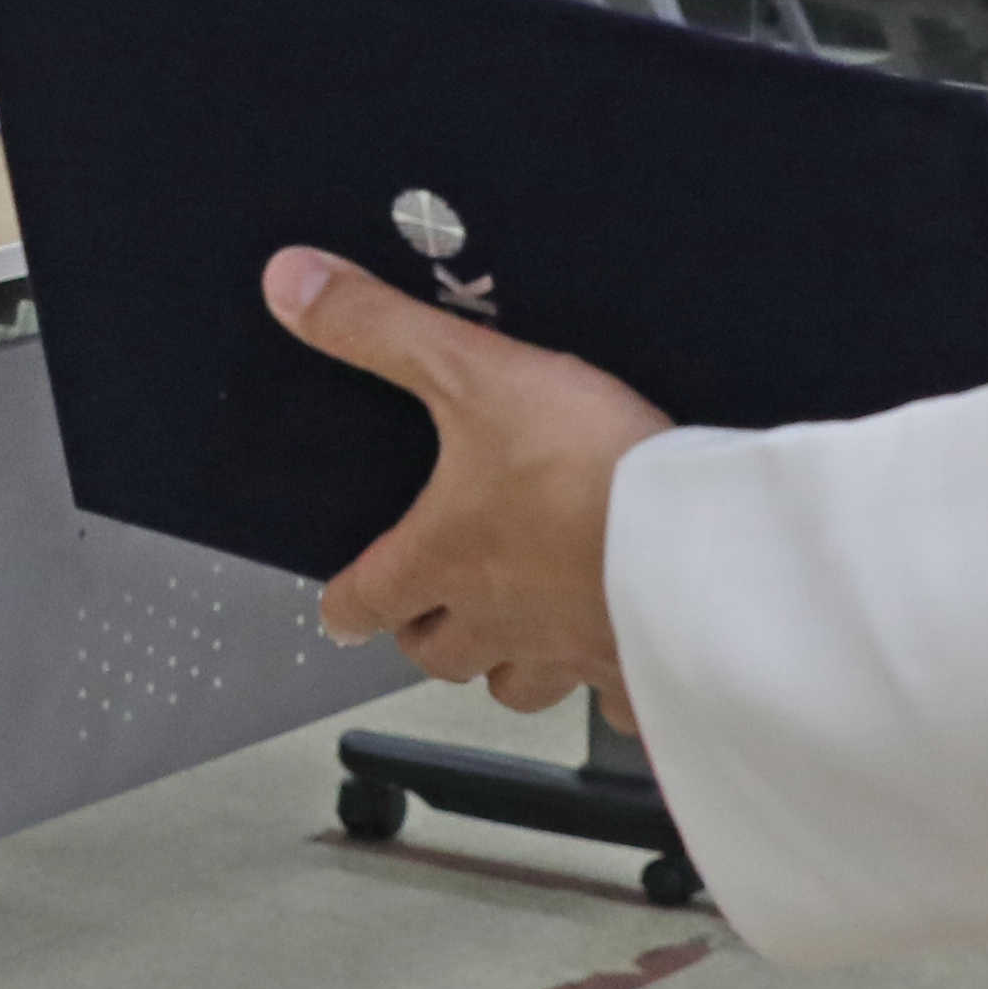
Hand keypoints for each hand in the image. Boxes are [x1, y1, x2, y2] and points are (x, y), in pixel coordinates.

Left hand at [262, 246, 670, 718]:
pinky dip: (612, 689)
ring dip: (510, 666)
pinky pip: (617, 707)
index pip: (365, 601)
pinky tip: (628, 659)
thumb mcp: (472, 372)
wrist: (698, 540)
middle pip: (440, 656)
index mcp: (443, 559)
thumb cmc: (582, 466)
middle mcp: (498, 622)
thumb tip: (289, 281)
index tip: (343, 607)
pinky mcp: (642, 674)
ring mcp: (571, 656)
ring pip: (517, 688)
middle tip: (436, 610)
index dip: (347, 602)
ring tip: (525, 633)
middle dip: (431, 636)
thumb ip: (381, 330)